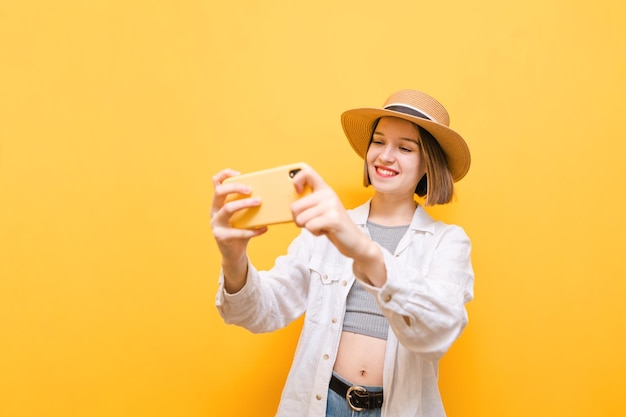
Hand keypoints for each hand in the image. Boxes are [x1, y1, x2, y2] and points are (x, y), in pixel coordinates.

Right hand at [210, 168, 267, 291]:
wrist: (234, 253)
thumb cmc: (240, 230)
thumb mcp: (243, 215)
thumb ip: (248, 204)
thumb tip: (269, 192)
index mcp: (219, 203)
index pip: (216, 182)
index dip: (225, 174)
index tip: (240, 174)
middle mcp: (214, 211)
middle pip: (219, 192)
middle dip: (235, 187)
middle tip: (250, 189)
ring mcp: (216, 224)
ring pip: (227, 209)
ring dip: (245, 204)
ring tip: (259, 202)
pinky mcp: (221, 237)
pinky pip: (238, 231)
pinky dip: (253, 230)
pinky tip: (264, 228)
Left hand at [290, 166, 371, 259]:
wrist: (354, 240)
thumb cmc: (333, 224)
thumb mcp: (320, 209)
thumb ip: (308, 202)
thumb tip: (288, 204)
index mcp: (324, 189)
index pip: (308, 172)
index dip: (296, 179)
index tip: (297, 191)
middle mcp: (328, 194)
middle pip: (295, 206)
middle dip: (298, 219)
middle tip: (311, 221)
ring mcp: (331, 206)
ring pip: (301, 219)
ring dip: (307, 227)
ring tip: (321, 225)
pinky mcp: (333, 219)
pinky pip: (310, 226)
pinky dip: (314, 232)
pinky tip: (325, 230)